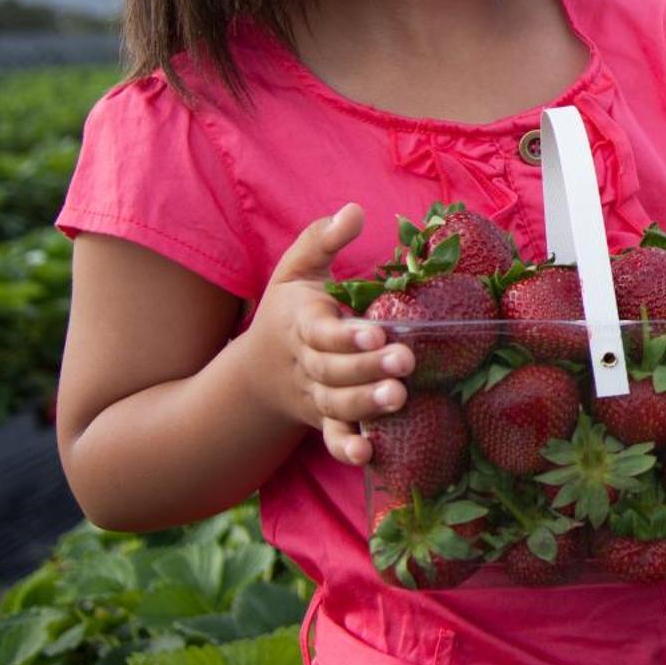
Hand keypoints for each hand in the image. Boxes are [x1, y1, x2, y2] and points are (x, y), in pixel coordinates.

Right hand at [242, 204, 415, 467]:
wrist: (260, 370)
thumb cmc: (290, 309)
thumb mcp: (297, 269)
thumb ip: (323, 240)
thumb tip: (354, 210)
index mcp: (302, 323)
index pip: (321, 331)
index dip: (346, 335)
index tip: (376, 331)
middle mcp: (308, 363)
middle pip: (334, 369)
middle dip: (368, 368)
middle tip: (405, 361)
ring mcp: (315, 395)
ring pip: (337, 404)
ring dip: (366, 404)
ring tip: (399, 398)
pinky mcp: (324, 420)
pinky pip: (331, 439)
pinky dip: (346, 449)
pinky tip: (370, 454)